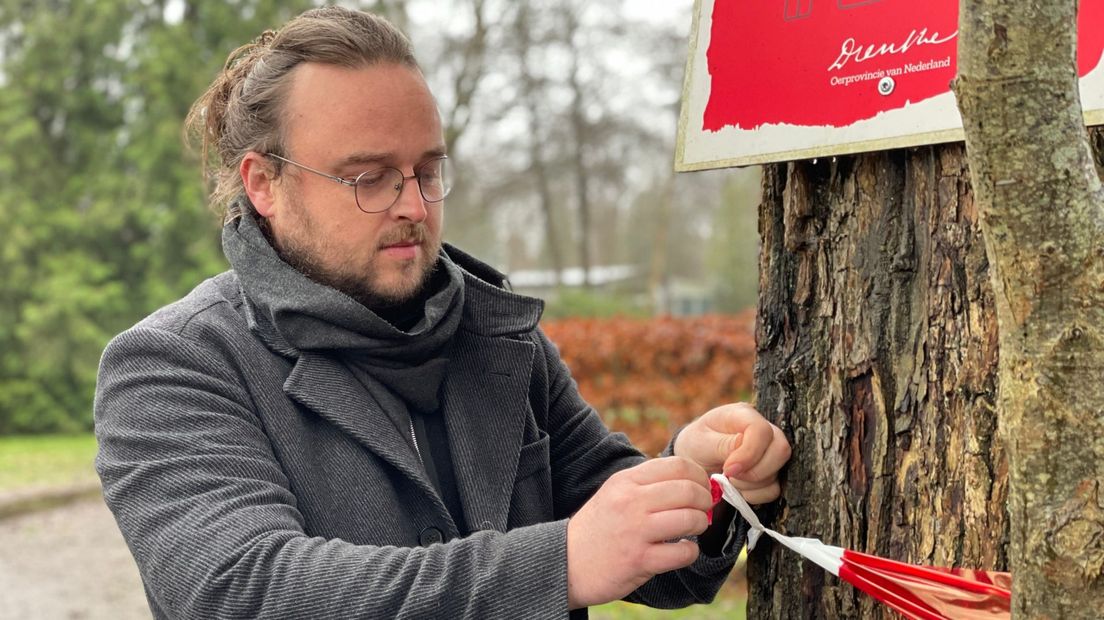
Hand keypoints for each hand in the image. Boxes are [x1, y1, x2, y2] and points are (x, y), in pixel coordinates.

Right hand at [565, 457, 712, 609]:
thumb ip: (647, 484)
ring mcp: (635, 531)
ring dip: (700, 524)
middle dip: (706, 500)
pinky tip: (682, 550)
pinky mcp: (640, 560)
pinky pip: (683, 552)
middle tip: (704, 509)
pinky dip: (690, 552)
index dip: (700, 475)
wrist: (565, 562)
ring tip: (693, 529)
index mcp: (626, 481)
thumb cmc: (598, 528)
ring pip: (690, 519)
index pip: (678, 465)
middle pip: (689, 490)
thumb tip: (690, 480)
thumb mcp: (614, 493)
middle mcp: (630, 501)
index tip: (703, 487)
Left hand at [673, 402, 790, 503]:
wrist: (693, 462)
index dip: (749, 454)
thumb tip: (745, 449)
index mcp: (744, 415)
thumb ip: (723, 444)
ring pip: (777, 472)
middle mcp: (763, 430)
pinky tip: (738, 488)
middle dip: (755, 471)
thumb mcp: (700, 441)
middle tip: (730, 476)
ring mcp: (770, 451)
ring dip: (751, 484)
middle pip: (781, 450)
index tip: (728, 469)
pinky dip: (754, 495)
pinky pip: (774, 489)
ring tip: (729, 479)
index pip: (762, 431)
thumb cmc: (695, 445)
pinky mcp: (771, 471)